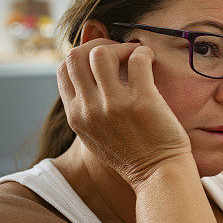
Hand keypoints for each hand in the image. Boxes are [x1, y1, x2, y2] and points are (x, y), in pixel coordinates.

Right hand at [57, 38, 192, 188]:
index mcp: (76, 116)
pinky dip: (144, 52)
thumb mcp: (96, 136)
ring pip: (102, 53)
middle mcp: (90, 110)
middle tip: (121, 52)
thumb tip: (90, 77)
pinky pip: (137, 59)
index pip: (63, 69)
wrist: (159, 176)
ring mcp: (115, 105)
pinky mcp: (142, 102)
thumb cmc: (134, 155)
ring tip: (137, 55)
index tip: (104, 59)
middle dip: (99, 45)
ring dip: (122, 47)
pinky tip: (151, 59)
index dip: (83, 55)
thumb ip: (87, 110)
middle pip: (76, 55)